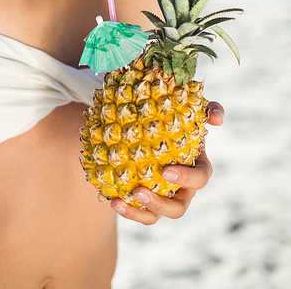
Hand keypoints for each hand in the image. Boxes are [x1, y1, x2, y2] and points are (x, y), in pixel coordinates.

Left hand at [108, 101, 223, 224]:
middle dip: (159, 204)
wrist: (157, 129)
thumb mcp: (194, 112)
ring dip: (137, 213)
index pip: (199, 179)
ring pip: (155, 216)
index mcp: (198, 168)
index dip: (185, 179)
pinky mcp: (146, 201)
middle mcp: (183, 189)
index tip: (166, 172)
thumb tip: (218, 120)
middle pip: (178, 207)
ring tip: (118, 202)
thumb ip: (210, 110)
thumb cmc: (179, 120)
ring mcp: (164, 197)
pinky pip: (137, 212)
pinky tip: (108, 199)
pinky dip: (125, 209)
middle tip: (138, 192)